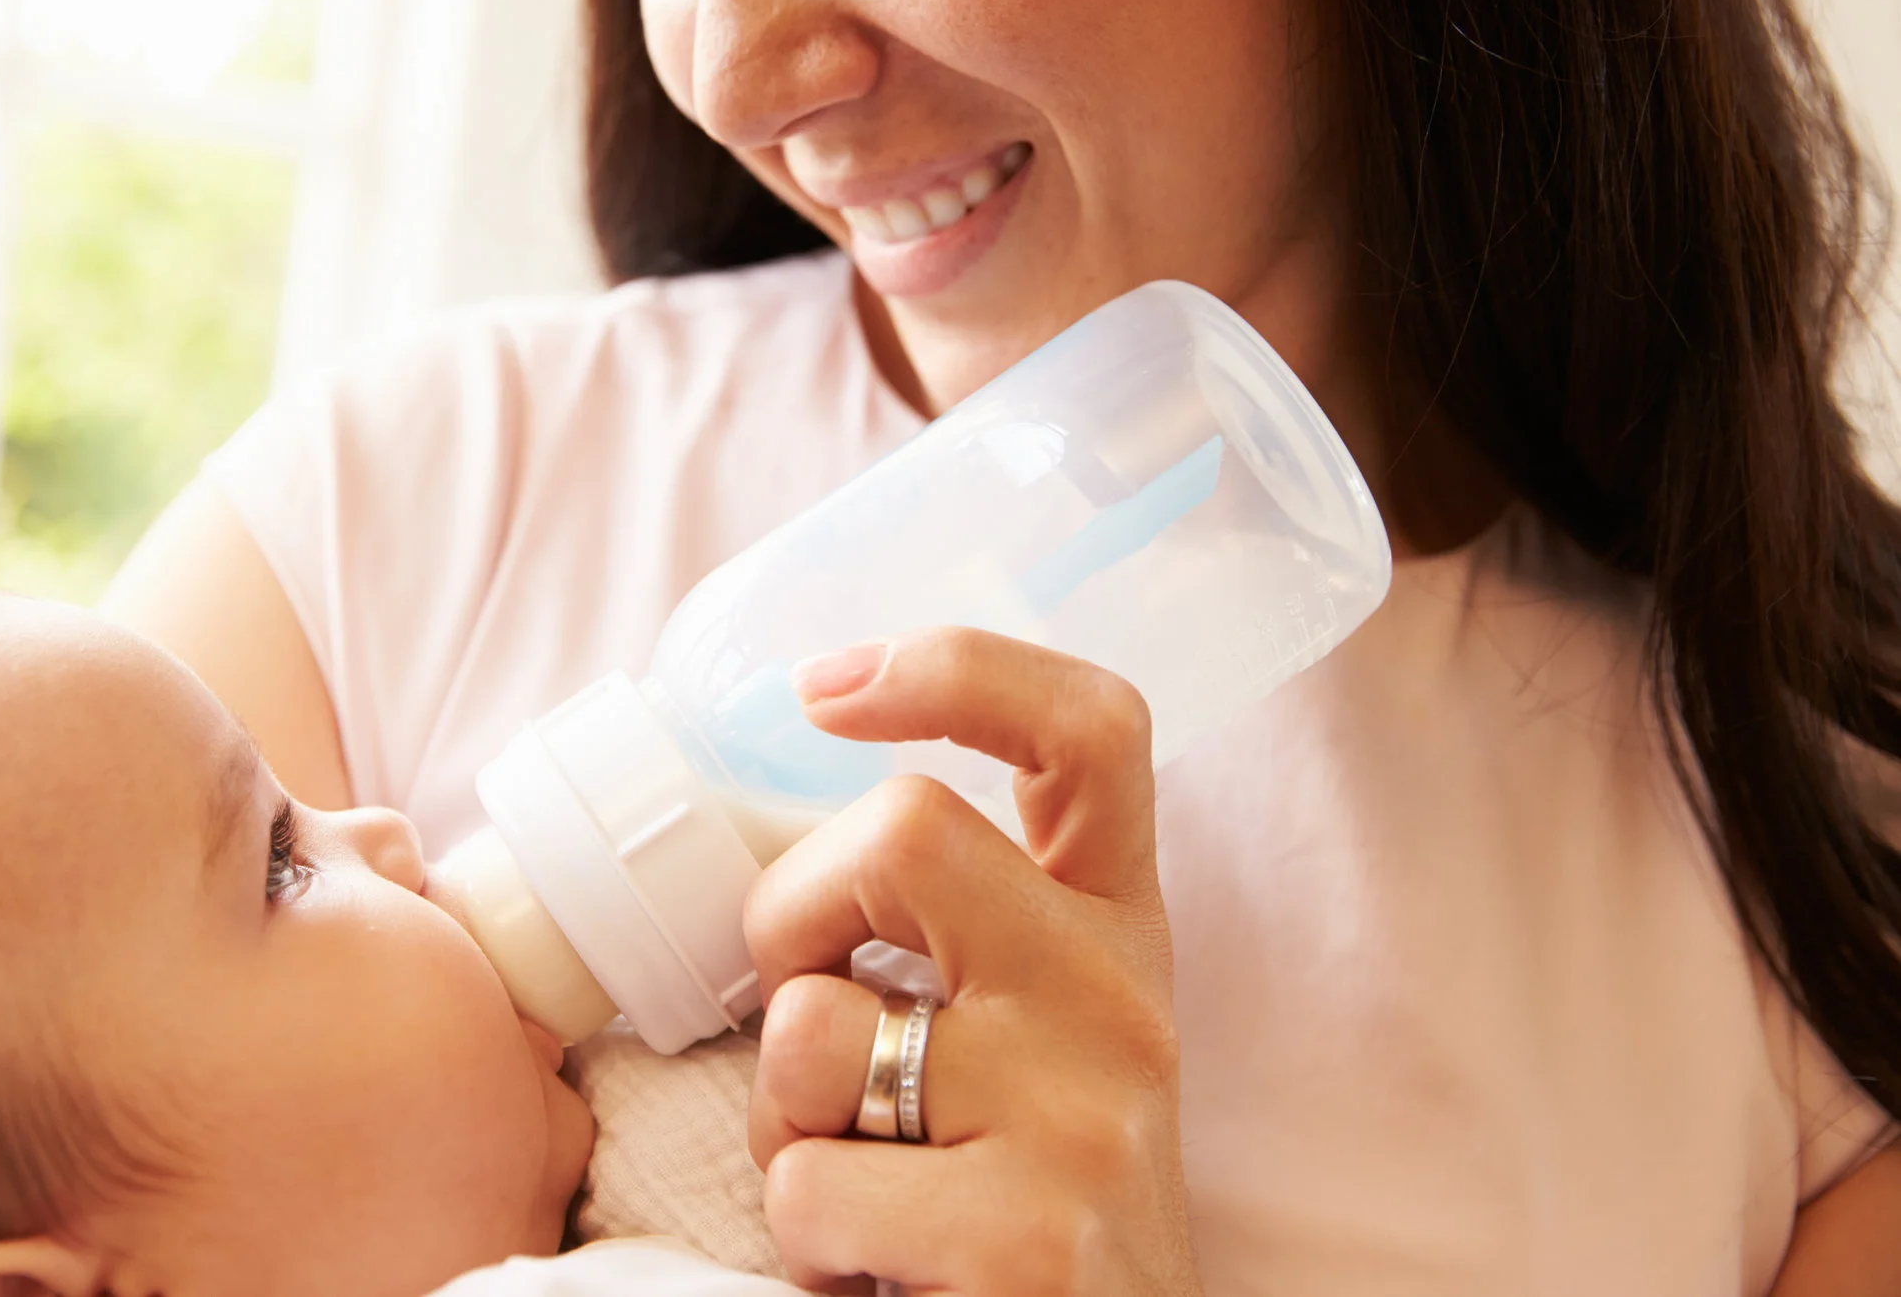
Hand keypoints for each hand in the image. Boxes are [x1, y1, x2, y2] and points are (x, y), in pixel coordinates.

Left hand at [744, 628, 1200, 1295]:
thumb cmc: (1027, 1201)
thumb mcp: (1034, 1041)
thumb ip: (961, 932)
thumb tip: (796, 835)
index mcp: (1119, 934)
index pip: (1092, 731)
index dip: (958, 669)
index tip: (827, 686)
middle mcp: (1122, 1003)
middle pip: (905, 828)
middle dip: (790, 916)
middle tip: (805, 1018)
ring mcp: (1086, 1119)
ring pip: (813, 1028)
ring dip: (784, 1121)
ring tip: (863, 1186)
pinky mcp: (1030, 1239)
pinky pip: (809, 1185)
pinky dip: (805, 1239)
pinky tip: (881, 1273)